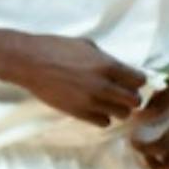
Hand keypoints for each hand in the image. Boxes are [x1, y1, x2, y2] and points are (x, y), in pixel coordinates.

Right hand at [19, 36, 146, 126]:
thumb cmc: (56, 48)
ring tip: (109, 103)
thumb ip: (106, 59)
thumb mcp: (87, 45)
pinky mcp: (78, 113)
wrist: (30, 63)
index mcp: (108, 65)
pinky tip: (96, 109)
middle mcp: (103, 85)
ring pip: (122, 114)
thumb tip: (119, 70)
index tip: (131, 81)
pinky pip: (103, 122)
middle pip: (134, 101)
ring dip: (118, 109)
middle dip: (130, 97)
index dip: (136, 81)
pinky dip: (103, 117)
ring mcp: (91, 101)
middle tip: (122, 94)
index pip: (139, 80)